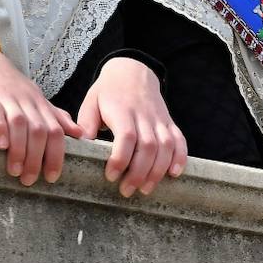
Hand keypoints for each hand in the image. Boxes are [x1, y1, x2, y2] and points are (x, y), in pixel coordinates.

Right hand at [0, 40, 81, 185]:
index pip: (57, 131)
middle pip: (41, 130)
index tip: (53, 177)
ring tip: (15, 171)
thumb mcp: (34, 99)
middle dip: (39, 158)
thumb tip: (78, 134)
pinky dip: (0, 128)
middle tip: (31, 180)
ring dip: (20, 149)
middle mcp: (28, 102)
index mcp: (40, 105)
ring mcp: (8, 98)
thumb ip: (55, 116)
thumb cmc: (8, 86)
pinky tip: (0, 145)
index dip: (57, 154)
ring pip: (21, 124)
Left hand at [77, 57, 186, 197]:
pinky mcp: (169, 122)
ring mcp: (160, 119)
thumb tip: (83, 147)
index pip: (127, 136)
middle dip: (139, 172)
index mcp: (123, 110)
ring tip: (146, 189)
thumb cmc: (108, 92)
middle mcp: (144, 115)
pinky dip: (180, 157)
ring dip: (158, 170)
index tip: (110, 176)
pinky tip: (174, 173)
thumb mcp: (91, 103)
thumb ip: (87, 124)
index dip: (121, 158)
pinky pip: (179, 140)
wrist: (133, 71)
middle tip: (126, 191)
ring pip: (165, 147)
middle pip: (148, 146)